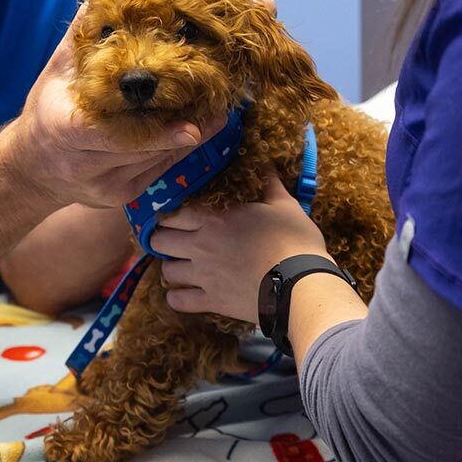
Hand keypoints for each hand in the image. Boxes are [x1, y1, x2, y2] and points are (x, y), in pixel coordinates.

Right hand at [7, 6, 226, 210]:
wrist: (33, 167)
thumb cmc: (48, 106)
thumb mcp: (58, 68)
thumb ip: (83, 35)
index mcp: (65, 129)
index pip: (110, 133)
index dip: (155, 132)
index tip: (192, 128)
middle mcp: (86, 165)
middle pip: (147, 147)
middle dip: (190, 122)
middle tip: (227, 98)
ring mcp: (106, 186)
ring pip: (161, 161)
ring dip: (194, 132)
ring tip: (225, 105)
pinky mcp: (123, 197)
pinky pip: (162, 171)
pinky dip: (182, 147)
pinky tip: (203, 125)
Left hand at [151, 170, 330, 322]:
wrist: (301, 285)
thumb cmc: (293, 240)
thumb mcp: (283, 205)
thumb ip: (269, 182)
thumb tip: (265, 161)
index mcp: (214, 219)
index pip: (173, 214)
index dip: (169, 215)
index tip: (172, 216)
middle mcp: (201, 245)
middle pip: (161, 241)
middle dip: (162, 238)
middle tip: (172, 239)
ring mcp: (204, 276)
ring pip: (167, 271)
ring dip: (170, 266)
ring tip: (180, 264)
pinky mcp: (212, 301)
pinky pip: (179, 301)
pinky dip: (177, 297)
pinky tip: (182, 293)